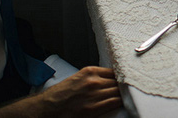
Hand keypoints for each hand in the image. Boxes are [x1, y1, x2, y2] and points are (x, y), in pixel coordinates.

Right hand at [0, 67, 120, 117]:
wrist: (48, 108)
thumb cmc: (60, 95)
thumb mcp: (78, 78)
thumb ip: (94, 77)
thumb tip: (109, 79)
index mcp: (89, 71)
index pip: (114, 71)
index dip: (121, 76)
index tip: (126, 79)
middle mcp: (93, 81)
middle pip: (118, 80)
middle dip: (124, 84)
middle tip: (129, 87)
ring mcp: (94, 94)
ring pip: (118, 91)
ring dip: (123, 93)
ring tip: (128, 94)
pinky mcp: (93, 108)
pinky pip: (115, 102)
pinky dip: (120, 102)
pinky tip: (123, 101)